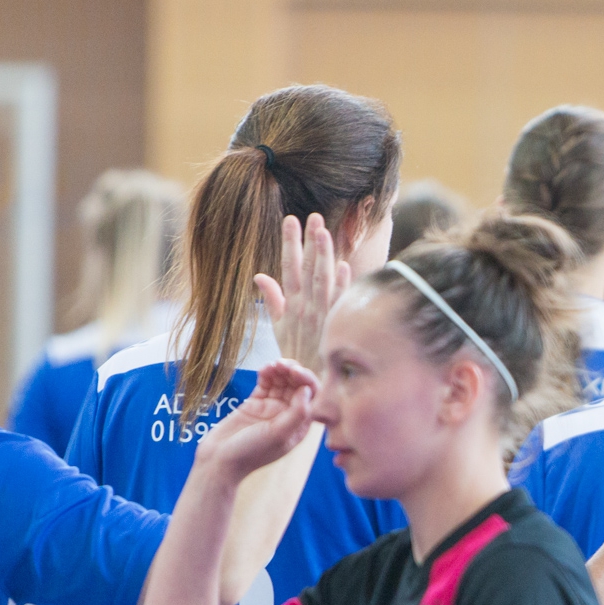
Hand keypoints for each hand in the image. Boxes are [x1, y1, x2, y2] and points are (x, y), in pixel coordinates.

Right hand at [197, 359, 320, 479]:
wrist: (219, 459)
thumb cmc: (251, 452)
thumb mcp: (278, 434)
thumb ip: (297, 413)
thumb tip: (308, 390)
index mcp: (299, 426)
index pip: (312, 399)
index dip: (307, 381)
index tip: (295, 371)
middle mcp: (288, 416)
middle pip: (298, 387)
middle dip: (293, 372)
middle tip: (282, 364)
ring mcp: (271, 408)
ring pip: (282, 383)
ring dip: (280, 370)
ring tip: (272, 365)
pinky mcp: (255, 403)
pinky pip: (266, 384)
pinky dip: (267, 374)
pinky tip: (264, 368)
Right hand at [254, 213, 350, 370]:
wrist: (308, 388)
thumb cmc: (296, 357)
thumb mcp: (279, 329)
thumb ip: (272, 301)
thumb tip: (259, 276)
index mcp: (291, 306)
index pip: (288, 267)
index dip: (290, 243)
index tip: (291, 220)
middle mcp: (304, 308)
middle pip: (307, 269)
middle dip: (309, 242)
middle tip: (313, 216)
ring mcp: (321, 317)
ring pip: (322, 280)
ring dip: (323, 256)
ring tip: (324, 231)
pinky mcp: (335, 328)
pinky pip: (339, 304)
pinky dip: (341, 286)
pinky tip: (344, 267)